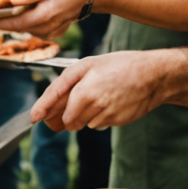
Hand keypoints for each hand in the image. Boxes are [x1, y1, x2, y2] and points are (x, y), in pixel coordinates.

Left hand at [9, 0, 89, 39]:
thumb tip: (10, 1)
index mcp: (43, 17)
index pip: (16, 24)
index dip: (1, 24)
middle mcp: (47, 28)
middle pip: (21, 28)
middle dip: (7, 23)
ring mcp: (52, 32)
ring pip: (29, 30)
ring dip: (19, 23)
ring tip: (11, 14)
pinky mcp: (56, 33)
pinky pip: (37, 31)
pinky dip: (31, 24)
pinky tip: (30, 16)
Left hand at [34, 51, 173, 130]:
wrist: (153, 76)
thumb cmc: (119, 65)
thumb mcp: (88, 65)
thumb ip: (65, 84)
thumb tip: (50, 106)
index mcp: (84, 90)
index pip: (58, 108)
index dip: (43, 112)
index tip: (34, 118)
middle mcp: (94, 106)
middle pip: (69, 121)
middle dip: (67, 113)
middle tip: (76, 98)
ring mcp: (106, 116)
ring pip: (84, 123)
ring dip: (84, 114)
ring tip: (100, 93)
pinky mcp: (117, 122)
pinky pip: (98, 124)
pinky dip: (99, 115)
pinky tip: (110, 100)